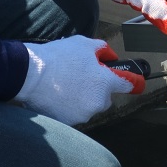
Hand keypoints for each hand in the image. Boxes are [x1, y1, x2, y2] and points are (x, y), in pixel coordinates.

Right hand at [14, 36, 136, 125]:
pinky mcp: (69, 122)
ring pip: (89, 106)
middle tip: (81, 77)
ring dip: (83, 98)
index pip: (127, 85)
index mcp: (104, 83)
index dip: (133, 82)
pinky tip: (57, 95)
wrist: (30, 75)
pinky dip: (69, 107)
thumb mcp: (83, 44)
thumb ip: (103, 50)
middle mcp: (97, 102)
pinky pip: (74, 114)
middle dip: (98, 89)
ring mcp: (83, 114)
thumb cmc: (57, 57)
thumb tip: (110, 57)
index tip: (136, 83)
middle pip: (105, 97)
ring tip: (65, 85)